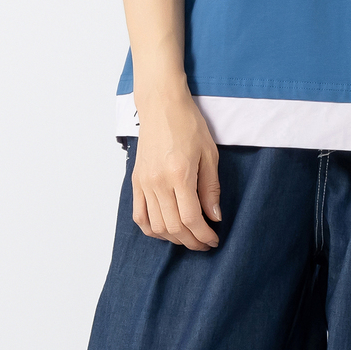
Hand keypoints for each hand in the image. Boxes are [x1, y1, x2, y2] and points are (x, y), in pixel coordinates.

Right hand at [132, 85, 222, 249]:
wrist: (162, 106)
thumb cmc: (189, 124)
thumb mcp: (209, 153)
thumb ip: (211, 188)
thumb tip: (214, 217)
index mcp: (179, 174)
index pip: (190, 218)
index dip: (203, 235)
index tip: (213, 239)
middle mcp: (158, 182)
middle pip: (173, 227)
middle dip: (191, 241)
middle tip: (204, 243)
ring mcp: (144, 183)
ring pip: (156, 226)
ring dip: (173, 238)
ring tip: (188, 237)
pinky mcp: (136, 181)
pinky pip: (139, 216)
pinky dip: (152, 229)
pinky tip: (166, 230)